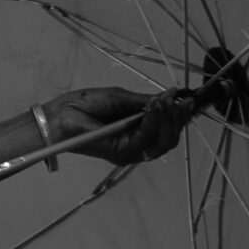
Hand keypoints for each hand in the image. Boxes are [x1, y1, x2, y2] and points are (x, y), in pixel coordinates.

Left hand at [45, 87, 193, 165]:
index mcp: (138, 131)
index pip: (168, 129)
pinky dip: (154, 122)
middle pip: (170, 138)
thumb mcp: (121, 98)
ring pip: (164, 142)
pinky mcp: (123, 153)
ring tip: (165, 102)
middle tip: (180, 100)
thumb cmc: (85, 105)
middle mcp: (138, 145)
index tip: (188, 97)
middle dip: (179, 118)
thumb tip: (172, 96)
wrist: (60, 115)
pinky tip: (154, 107)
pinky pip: (147, 139)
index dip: (180, 114)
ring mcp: (131, 151)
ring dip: (169, 120)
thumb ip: (145, 101)